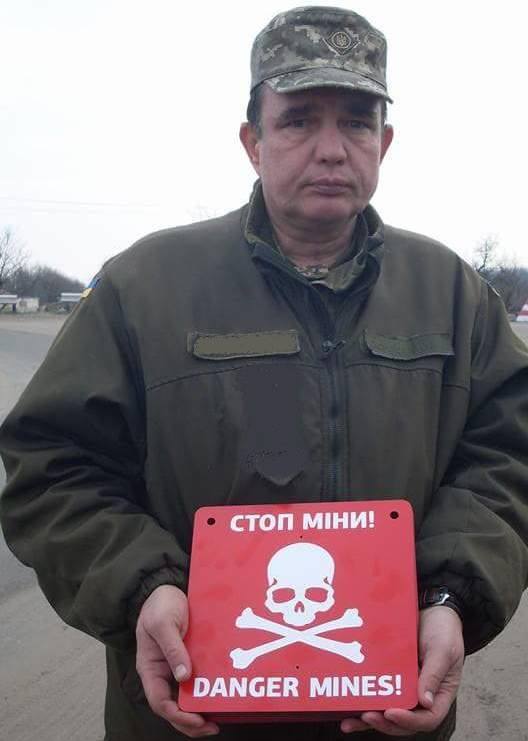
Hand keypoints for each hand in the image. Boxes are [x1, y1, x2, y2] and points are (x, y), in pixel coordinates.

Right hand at [136, 584, 218, 736]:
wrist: (167, 588)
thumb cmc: (159, 605)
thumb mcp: (163, 623)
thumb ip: (172, 648)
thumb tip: (183, 676)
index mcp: (150, 668)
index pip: (160, 702)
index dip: (178, 716)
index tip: (197, 719)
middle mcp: (162, 673)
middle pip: (173, 707)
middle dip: (190, 722)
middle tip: (212, 727)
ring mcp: (175, 667)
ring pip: (185, 697)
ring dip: (199, 710)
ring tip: (218, 718)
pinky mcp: (188, 658)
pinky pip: (196, 680)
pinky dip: (205, 690)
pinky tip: (220, 693)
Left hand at [341, 606, 463, 734]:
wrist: (432, 609)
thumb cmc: (444, 630)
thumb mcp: (443, 650)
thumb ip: (434, 674)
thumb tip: (425, 702)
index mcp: (439, 695)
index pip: (427, 719)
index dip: (409, 721)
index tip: (391, 713)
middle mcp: (420, 697)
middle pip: (404, 722)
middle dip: (385, 723)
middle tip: (367, 716)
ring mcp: (404, 688)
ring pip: (387, 712)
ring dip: (368, 721)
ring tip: (348, 723)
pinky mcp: (390, 677)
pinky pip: (377, 692)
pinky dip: (363, 702)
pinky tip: (345, 708)